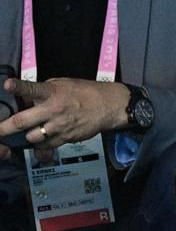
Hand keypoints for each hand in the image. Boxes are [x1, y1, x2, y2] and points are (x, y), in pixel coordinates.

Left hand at [0, 78, 130, 147]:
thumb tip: (27, 99)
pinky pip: (46, 146)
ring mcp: (59, 126)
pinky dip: (41, 144)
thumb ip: (43, 91)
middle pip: (22, 121)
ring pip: (32, 138)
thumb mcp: (63, 84)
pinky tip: (41, 139)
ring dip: (26, 136)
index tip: (7, 85)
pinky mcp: (66, 138)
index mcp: (52, 93)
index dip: (18, 87)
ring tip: (25, 134)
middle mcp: (53, 110)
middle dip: (5, 128)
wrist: (109, 106)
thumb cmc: (85, 92)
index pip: (32, 89)